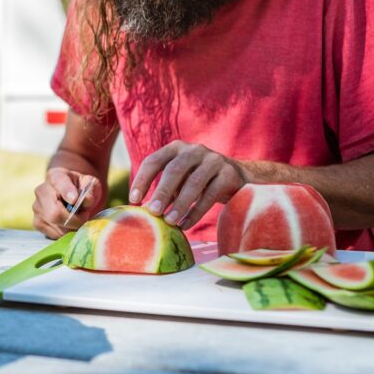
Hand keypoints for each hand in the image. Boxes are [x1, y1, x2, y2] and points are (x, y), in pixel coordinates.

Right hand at [33, 168, 101, 238]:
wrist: (69, 195)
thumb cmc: (80, 188)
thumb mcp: (91, 184)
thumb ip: (90, 190)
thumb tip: (86, 201)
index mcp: (55, 176)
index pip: (59, 183)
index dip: (66, 191)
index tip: (74, 200)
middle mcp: (41, 191)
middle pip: (54, 212)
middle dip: (74, 220)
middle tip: (84, 217)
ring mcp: (37, 208)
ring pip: (56, 226)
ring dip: (72, 227)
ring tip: (78, 218)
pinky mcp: (37, 222)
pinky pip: (54, 234)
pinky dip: (66, 232)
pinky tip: (69, 224)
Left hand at [129, 141, 247, 228]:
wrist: (239, 177)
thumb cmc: (200, 181)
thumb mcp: (180, 183)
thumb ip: (163, 193)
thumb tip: (144, 211)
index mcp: (176, 148)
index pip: (154, 161)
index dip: (142, 180)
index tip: (134, 200)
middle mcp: (195, 150)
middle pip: (175, 169)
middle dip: (162, 191)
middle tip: (153, 212)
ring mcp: (214, 160)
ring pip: (194, 182)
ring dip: (180, 204)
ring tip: (170, 222)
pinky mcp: (229, 174)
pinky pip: (211, 194)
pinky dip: (197, 211)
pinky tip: (186, 224)